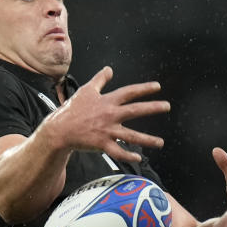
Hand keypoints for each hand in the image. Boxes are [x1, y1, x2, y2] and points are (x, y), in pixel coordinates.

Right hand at [45, 66, 169, 162]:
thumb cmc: (73, 109)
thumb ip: (100, 80)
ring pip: (131, 136)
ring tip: (160, 142)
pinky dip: (128, 156)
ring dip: (148, 140)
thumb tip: (109, 69)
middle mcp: (110, 115)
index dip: (143, 88)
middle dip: (152, 108)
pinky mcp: (102, 144)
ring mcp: (107, 131)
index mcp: (107, 101)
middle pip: (135, 110)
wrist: (60, 129)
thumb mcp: (86, 90)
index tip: (157, 87)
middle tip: (167, 106)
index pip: (129, 92)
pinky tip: (138, 157)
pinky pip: (118, 152)